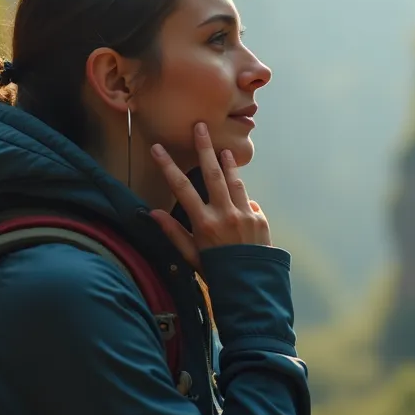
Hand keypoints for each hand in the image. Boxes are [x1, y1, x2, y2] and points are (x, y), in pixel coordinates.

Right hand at [148, 122, 271, 271]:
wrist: (251, 288)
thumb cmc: (216, 274)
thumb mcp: (191, 257)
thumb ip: (173, 233)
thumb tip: (153, 213)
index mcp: (204, 224)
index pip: (182, 188)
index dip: (168, 166)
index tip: (158, 148)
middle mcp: (225, 215)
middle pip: (212, 173)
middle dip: (205, 148)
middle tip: (201, 127)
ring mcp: (245, 215)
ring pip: (235, 181)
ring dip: (228, 163)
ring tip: (222, 149)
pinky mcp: (261, 219)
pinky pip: (249, 201)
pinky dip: (242, 196)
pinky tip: (238, 194)